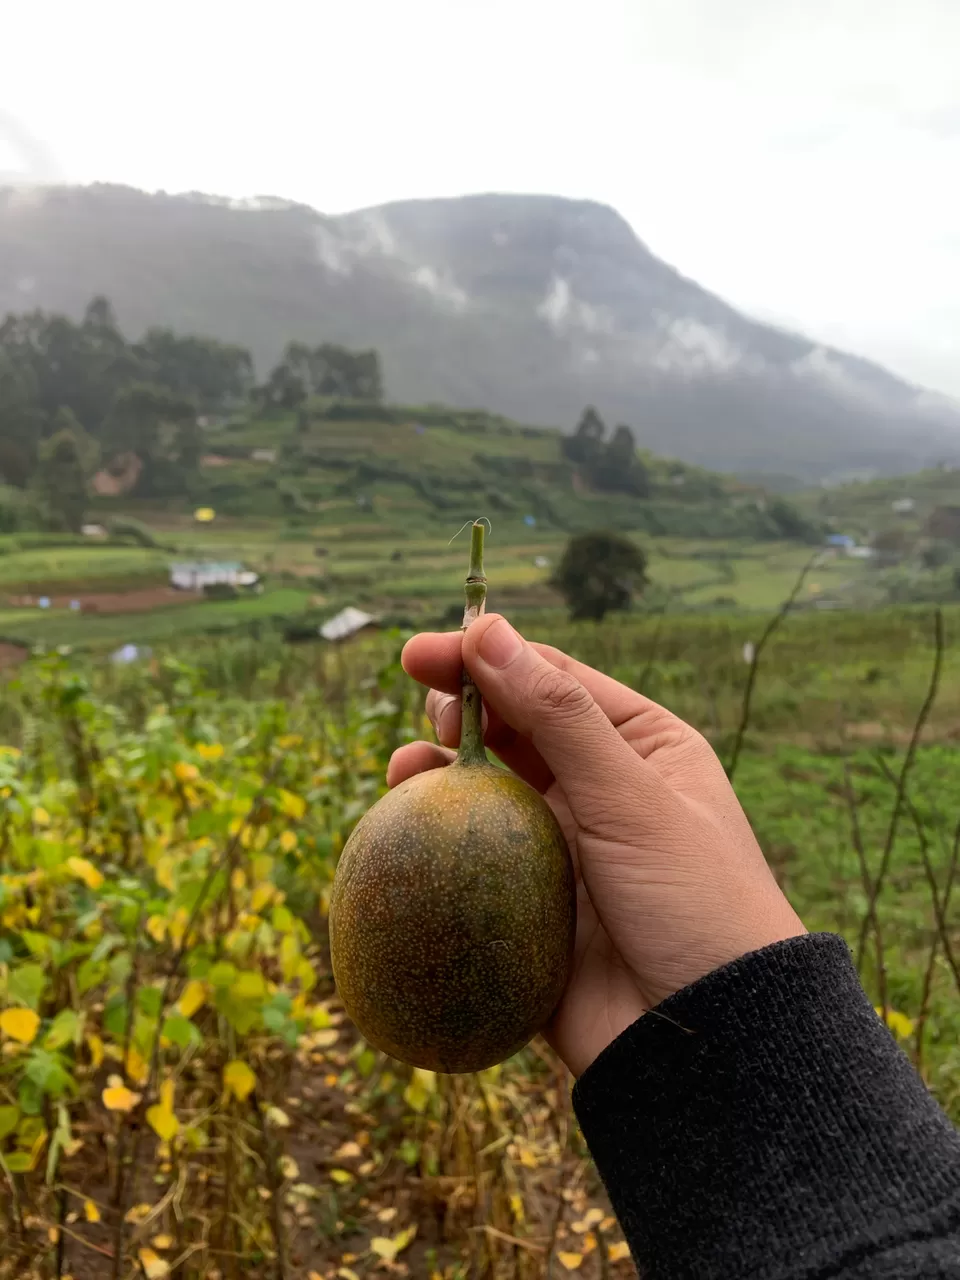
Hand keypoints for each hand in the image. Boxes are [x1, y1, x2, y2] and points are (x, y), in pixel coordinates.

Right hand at [388, 614, 805, 1076]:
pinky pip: (471, 861)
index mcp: (640, 748)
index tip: (419, 653)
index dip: (487, 658)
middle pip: (512, 732)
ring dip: (442, 775)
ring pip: (485, 794)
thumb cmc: (695, 902)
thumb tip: (488, 630)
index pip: (552, 682)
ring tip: (406, 770)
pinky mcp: (530, 907)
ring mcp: (562, 849)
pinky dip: (438, 841)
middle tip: (431, 716)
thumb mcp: (633, 797)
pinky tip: (406, 831)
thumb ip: (558, 715)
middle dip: (463, 713)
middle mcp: (600, 791)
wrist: (711, 1043)